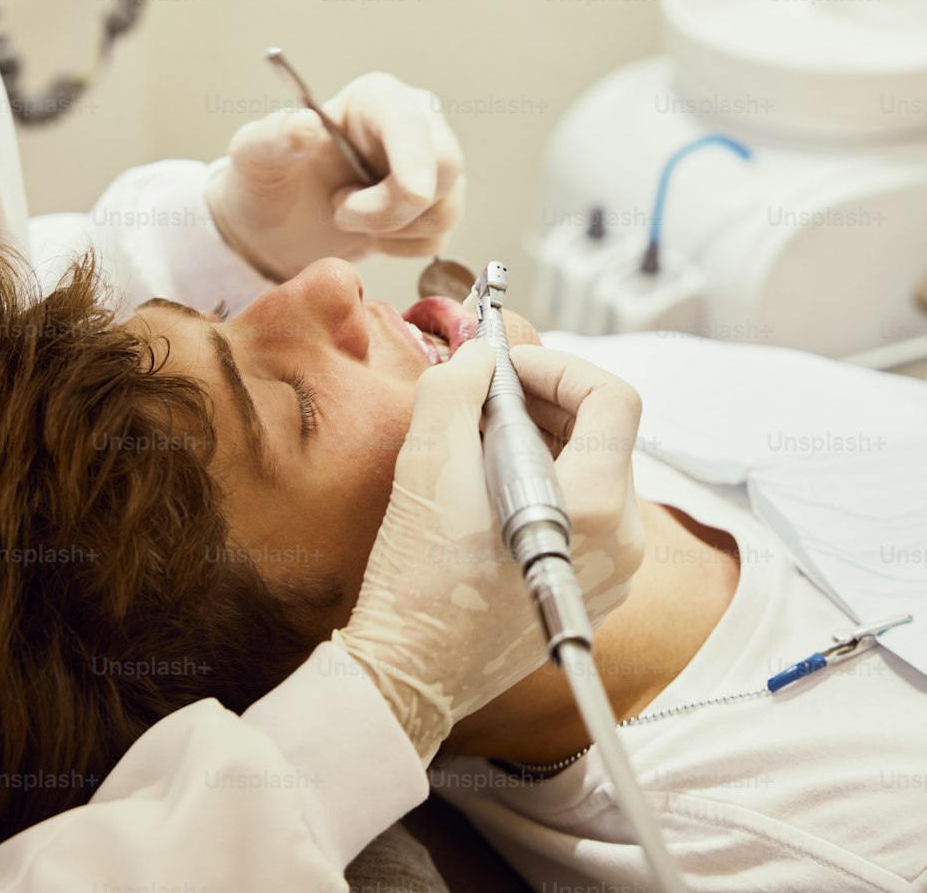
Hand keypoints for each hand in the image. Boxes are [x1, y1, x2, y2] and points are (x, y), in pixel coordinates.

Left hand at [204, 72, 464, 280]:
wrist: (278, 224)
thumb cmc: (269, 178)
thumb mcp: (255, 155)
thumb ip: (273, 136)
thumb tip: (304, 126)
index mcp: (377, 99)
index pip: (410, 123)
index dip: (416, 159)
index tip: (411, 195)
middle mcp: (416, 124)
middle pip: (444, 166)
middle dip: (393, 206)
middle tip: (339, 213)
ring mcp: (431, 167)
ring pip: (445, 208)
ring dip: (391, 229)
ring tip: (345, 214)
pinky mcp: (437, 207)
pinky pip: (436, 238)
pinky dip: (398, 247)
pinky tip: (367, 231)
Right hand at [333, 341, 643, 765]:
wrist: (412, 675)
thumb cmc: (418, 580)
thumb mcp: (427, 461)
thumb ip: (458, 386)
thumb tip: (483, 357)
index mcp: (595, 509)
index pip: (612, 398)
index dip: (559, 366)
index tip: (507, 368)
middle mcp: (622, 541)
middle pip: (605, 431)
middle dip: (544, 397)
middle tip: (484, 394)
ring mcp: (613, 570)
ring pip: (595, 466)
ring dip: (542, 435)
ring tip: (479, 438)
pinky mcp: (593, 587)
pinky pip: (585, 507)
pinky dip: (545, 477)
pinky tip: (490, 482)